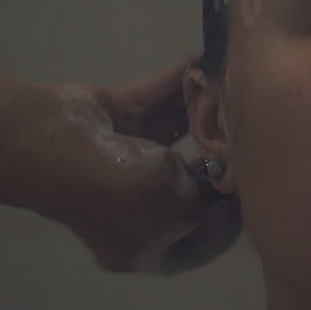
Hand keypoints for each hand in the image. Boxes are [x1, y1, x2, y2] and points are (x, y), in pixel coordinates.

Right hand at [48, 60, 239, 274]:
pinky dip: (176, 87)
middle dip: (216, 159)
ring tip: (232, 95)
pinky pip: (154, 103)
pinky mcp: (115, 120)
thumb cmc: (123, 193)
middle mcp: (133, 205)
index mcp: (143, 244)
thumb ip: (209, 196)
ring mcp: (122, 160)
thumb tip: (222, 179)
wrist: (56, 150)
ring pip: (171, 137)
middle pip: (186, 184)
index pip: (194, 240)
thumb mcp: (180, 209)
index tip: (254, 196)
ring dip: (199, 115)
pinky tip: (202, 65)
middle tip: (250, 138)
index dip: (227, 222)